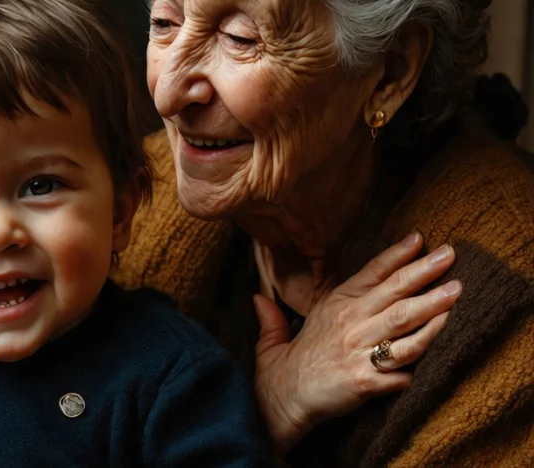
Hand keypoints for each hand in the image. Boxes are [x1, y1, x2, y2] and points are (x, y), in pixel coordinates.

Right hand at [254, 233, 459, 452]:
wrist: (280, 403)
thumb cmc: (281, 370)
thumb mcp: (272, 337)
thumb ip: (271, 315)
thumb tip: (257, 297)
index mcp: (332, 307)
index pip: (370, 274)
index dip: (396, 255)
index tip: (420, 239)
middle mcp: (348, 324)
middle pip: (395, 293)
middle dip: (425, 272)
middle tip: (450, 255)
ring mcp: (358, 351)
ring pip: (404, 324)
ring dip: (433, 308)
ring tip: (456, 293)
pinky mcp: (365, 380)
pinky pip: (402, 365)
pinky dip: (422, 356)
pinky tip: (441, 343)